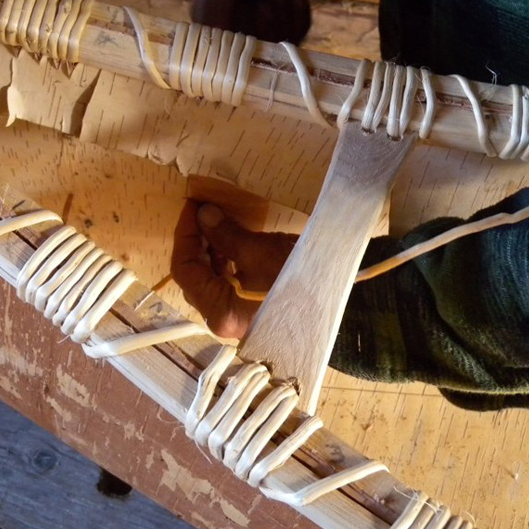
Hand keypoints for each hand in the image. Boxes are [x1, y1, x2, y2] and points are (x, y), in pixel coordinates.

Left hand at [171, 201, 295, 338]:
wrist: (343, 301)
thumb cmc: (300, 278)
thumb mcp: (260, 251)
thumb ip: (225, 234)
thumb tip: (203, 214)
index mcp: (219, 312)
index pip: (184, 270)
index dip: (185, 234)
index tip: (195, 206)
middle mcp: (222, 321)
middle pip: (194, 276)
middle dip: (196, 241)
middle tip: (204, 212)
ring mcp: (236, 318)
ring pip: (209, 280)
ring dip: (209, 250)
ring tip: (217, 224)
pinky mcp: (250, 312)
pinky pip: (226, 285)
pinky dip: (224, 262)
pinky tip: (232, 243)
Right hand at [191, 0, 324, 42]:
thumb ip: (214, 11)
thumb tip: (211, 49)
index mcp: (209, 22)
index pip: (221, 56)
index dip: (240, 47)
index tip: (252, 22)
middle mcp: (233, 31)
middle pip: (255, 55)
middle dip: (267, 26)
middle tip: (266, 0)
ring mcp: (260, 31)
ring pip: (277, 47)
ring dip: (285, 18)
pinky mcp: (283, 27)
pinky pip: (297, 39)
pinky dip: (300, 18)